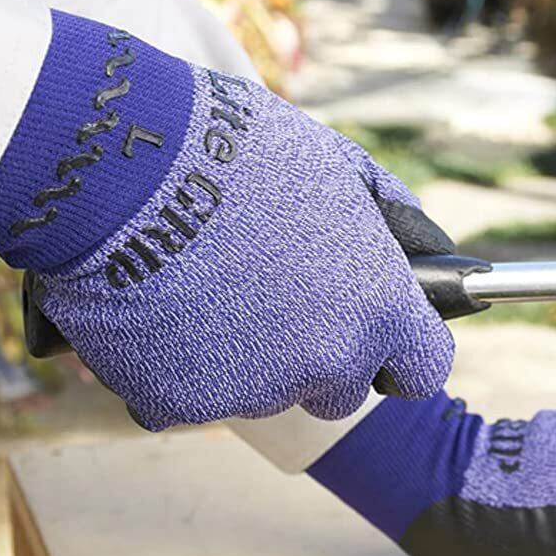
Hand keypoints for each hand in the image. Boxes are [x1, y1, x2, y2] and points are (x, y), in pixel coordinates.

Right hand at [0, 10, 453, 427]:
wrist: (130, 165)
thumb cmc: (244, 152)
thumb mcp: (344, 169)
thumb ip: (394, 228)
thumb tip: (425, 258)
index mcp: (377, 308)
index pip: (423, 368)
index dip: (402, 353)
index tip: (384, 342)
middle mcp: (327, 362)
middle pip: (340, 391)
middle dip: (318, 357)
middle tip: (275, 298)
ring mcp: (254, 390)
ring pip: (263, 392)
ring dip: (246, 356)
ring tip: (208, 284)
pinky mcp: (181, 403)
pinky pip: (191, 394)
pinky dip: (180, 362)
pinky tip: (163, 305)